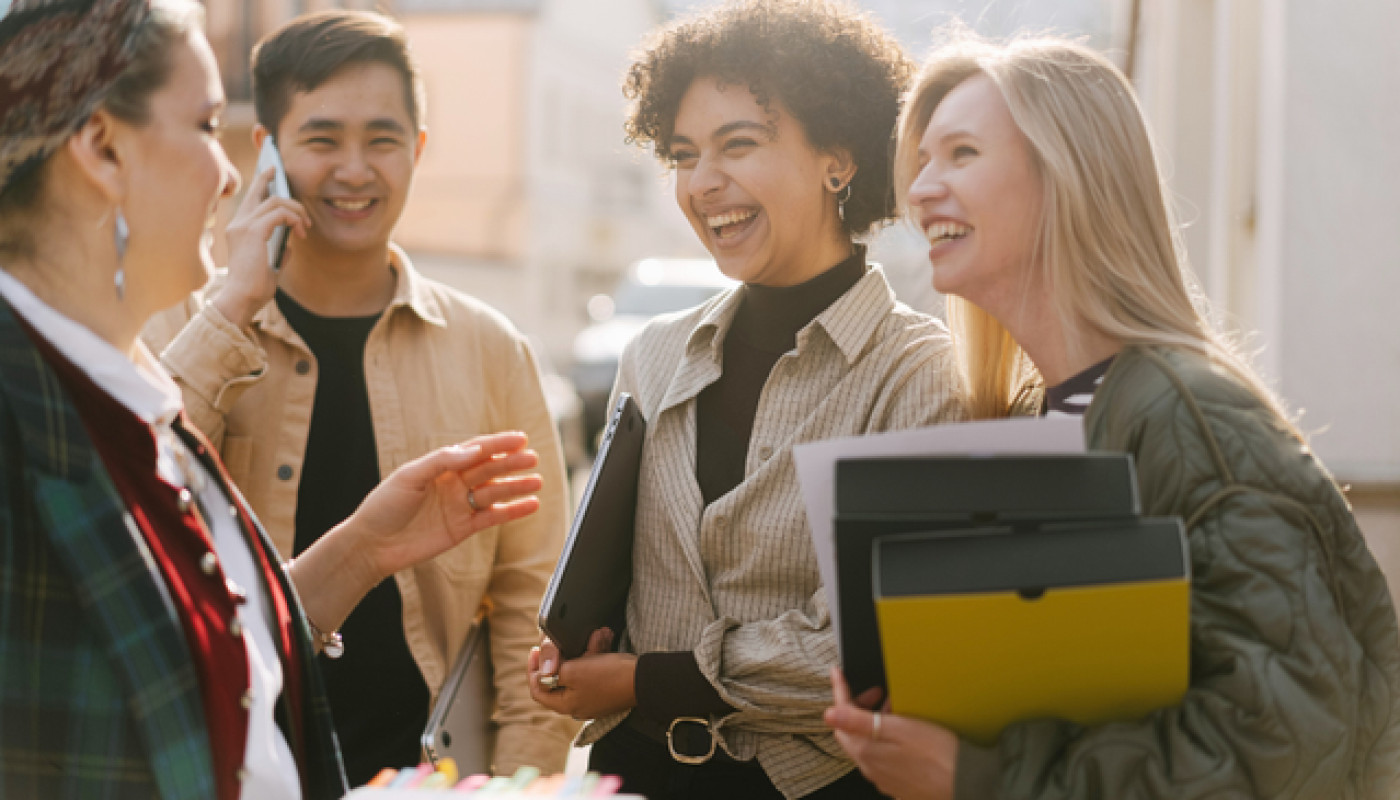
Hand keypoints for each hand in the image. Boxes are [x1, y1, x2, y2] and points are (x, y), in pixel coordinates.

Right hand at [212, 167, 310, 328]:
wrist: (242, 298)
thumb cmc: (254, 286)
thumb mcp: (268, 263)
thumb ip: (277, 249)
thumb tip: (290, 243)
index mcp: (238, 229)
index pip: (249, 200)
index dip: (260, 183)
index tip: (270, 172)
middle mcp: (237, 223)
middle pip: (256, 192)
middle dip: (269, 179)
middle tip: (280, 172)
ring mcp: (243, 225)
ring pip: (275, 201)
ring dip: (296, 210)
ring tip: (305, 226)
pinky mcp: (253, 231)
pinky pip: (279, 213)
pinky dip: (293, 218)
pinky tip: (300, 231)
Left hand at [290, 431, 541, 640]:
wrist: (372, 545)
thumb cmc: (384, 506)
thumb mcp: (409, 476)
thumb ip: (442, 461)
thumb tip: (473, 451)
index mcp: (440, 466)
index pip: (475, 450)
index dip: (498, 443)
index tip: (520, 439)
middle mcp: (453, 484)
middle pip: (489, 470)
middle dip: (511, 463)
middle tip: (533, 458)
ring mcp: (460, 506)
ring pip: (494, 492)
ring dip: (516, 486)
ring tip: (537, 481)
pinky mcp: (463, 528)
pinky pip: (493, 517)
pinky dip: (512, 511)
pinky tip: (530, 505)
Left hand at [528, 629, 636, 719]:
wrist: (644, 679)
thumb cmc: (608, 676)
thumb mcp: (574, 671)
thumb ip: (553, 672)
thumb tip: (543, 674)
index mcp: (566, 705)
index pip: (538, 690)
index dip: (533, 670)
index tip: (536, 651)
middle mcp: (578, 705)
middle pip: (558, 680)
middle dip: (563, 656)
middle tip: (563, 642)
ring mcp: (593, 698)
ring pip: (578, 672)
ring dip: (582, 652)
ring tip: (592, 637)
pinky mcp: (605, 690)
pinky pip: (593, 671)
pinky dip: (594, 656)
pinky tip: (602, 640)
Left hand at [825, 667, 957, 799]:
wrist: (965, 783)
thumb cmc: (938, 754)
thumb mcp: (897, 728)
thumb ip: (858, 722)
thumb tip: (828, 714)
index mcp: (866, 750)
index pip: (841, 716)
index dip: (840, 691)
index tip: (838, 674)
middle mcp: (870, 766)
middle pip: (851, 732)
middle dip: (857, 707)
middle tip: (875, 692)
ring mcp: (883, 777)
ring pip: (867, 744)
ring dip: (873, 723)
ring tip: (894, 710)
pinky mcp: (898, 783)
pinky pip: (882, 757)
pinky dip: (885, 740)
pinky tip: (903, 734)